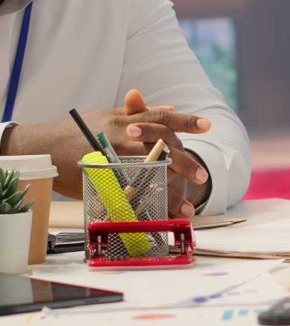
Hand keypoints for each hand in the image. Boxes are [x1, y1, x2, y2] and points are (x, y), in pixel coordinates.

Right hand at [84, 90, 210, 217]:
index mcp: (127, 122)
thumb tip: (168, 108)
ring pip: (149, 177)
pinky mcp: (103, 182)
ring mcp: (114, 161)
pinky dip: (146, 208)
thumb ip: (140, 113)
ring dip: (169, 194)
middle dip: (183, 164)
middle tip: (201, 176)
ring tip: (188, 208)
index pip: (162, 119)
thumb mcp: (109, 115)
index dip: (186, 121)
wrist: (46, 148)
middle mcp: (123, 139)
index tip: (208, 125)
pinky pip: (129, 197)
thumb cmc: (79, 129)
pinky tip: (160, 217)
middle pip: (160, 150)